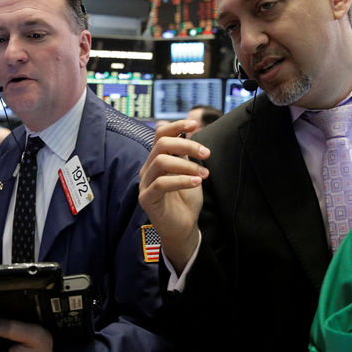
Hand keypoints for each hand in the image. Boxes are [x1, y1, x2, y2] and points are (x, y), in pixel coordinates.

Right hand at [138, 120, 210, 272]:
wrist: (183, 228)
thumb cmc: (185, 200)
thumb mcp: (189, 172)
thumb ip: (186, 155)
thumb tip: (191, 131)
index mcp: (157, 159)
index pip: (161, 134)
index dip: (176, 126)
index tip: (195, 124)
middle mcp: (148, 169)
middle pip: (161, 144)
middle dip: (187, 145)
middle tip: (206, 154)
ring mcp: (145, 183)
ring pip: (161, 161)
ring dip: (187, 165)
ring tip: (203, 175)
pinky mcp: (146, 199)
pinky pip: (161, 184)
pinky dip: (181, 180)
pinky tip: (196, 182)